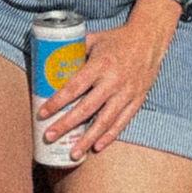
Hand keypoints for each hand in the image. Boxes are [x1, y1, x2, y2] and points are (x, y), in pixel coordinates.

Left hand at [40, 14, 173, 160]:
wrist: (150, 39)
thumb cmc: (116, 39)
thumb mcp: (94, 39)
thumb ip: (74, 51)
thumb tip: (50, 63)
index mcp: (101, 64)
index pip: (74, 87)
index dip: (57, 102)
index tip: (42, 113)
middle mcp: (114, 81)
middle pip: (86, 108)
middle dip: (66, 124)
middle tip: (49, 136)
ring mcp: (127, 92)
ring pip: (105, 121)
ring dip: (87, 139)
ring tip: (73, 153)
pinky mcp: (138, 100)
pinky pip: (122, 122)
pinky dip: (110, 136)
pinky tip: (97, 147)